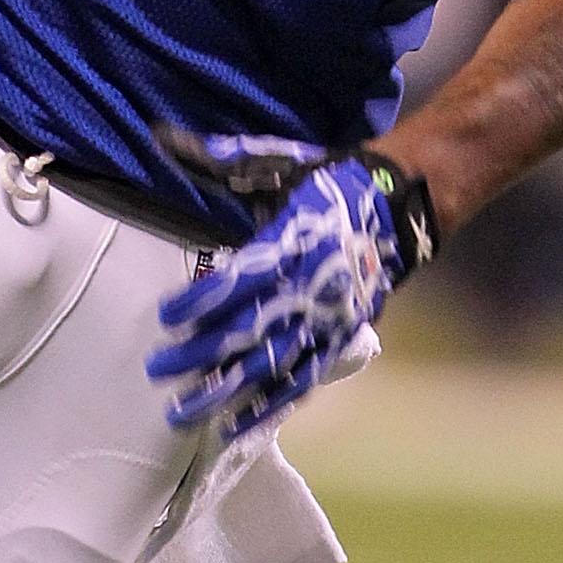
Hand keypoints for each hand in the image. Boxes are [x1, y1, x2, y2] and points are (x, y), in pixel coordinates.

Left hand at [145, 134, 434, 437]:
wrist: (404, 206)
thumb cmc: (331, 184)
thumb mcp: (278, 165)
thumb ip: (221, 160)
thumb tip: (161, 136)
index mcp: (292, 242)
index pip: (239, 278)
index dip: (202, 299)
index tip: (166, 316)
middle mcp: (308, 287)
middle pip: (248, 329)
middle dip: (200, 353)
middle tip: (158, 370)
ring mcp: (326, 319)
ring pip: (270, 364)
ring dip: (225, 391)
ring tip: (183, 413)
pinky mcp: (339, 339)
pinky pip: (302, 380)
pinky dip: (269, 405)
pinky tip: (236, 426)